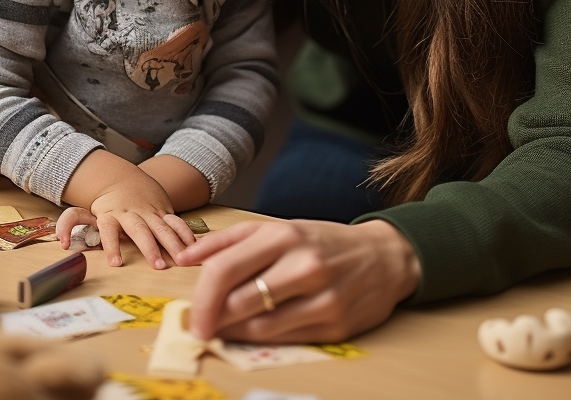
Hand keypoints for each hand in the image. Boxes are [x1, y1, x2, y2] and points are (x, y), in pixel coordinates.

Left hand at [62, 150, 196, 269]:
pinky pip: (175, 221)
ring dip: (172, 243)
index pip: (109, 230)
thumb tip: (60, 242)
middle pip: (140, 230)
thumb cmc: (103, 203)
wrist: (123, 178)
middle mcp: (131, 213)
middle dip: (150, 248)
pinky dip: (185, 232)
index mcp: (111, 214)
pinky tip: (195, 246)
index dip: (112, 245)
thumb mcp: (83, 210)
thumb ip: (69, 223)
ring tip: (181, 260)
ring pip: (161, 226)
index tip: (116, 263)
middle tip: (158, 266)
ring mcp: (149, 211)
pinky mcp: (162, 210)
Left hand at [177, 218, 421, 342]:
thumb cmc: (323, 241)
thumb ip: (229, 241)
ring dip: (234, 333)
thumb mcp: (278, 228)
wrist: (384, 256)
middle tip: (202, 327)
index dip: (200, 298)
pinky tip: (254, 334)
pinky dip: (263, 341)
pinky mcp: (336, 326)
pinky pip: (286, 340)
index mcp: (284, 235)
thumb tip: (187, 258)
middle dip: (213, 320)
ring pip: (260, 327)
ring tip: (225, 330)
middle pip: (238, 302)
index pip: (225, 270)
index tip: (191, 316)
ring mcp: (322, 297)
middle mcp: (303, 265)